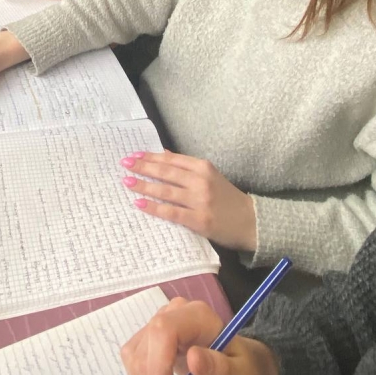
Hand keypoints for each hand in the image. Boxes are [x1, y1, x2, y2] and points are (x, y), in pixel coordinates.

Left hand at [120, 150, 256, 250]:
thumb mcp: (210, 175)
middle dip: (143, 167)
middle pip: (166, 172)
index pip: (172, 159)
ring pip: (166, 190)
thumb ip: (187, 166)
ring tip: (128, 181)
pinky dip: (154, 207)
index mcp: (203, 167)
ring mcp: (200, 200)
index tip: (134, 155)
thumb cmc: (227, 197)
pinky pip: (172, 212)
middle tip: (125, 164)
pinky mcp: (199, 219)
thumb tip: (163, 154)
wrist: (250, 221)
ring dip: (144, 185)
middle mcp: (200, 180)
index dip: (151, 156)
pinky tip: (140, 204)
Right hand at [121, 297, 278, 374]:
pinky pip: (133, 358)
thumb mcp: (239, 374)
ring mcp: (159, 322)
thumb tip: (193, 357)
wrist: (239, 364)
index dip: (158, 365)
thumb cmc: (243, 370)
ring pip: (134, 355)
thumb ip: (218, 367)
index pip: (162, 330)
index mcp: (197, 315)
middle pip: (144, 346)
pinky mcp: (149, 335)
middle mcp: (173, 312)